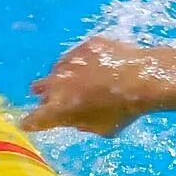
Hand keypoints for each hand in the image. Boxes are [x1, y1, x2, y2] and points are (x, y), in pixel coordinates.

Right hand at [24, 37, 157, 136]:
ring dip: (66, 76)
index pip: (32, 119)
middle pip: (40, 89)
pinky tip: (103, 66)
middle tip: (63, 97)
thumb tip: (76, 119)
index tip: (33, 122)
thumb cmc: (124, 111)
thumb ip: (82, 124)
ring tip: (88, 80)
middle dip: (48, 94)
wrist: (143, 79)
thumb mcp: (103, 129)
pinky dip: (86, 61)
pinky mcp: (85, 46)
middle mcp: (55, 83)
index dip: (32, 122)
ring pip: (58, 70)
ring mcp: (69, 61)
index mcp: (57, 108)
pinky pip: (79, 55)